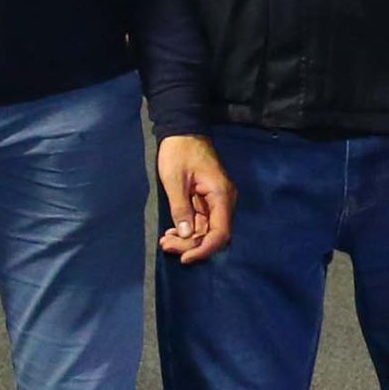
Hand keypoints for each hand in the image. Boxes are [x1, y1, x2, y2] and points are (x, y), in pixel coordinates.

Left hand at [156, 135, 236, 263]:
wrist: (183, 131)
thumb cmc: (179, 152)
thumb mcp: (175, 180)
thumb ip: (181, 208)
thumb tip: (187, 235)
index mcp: (220, 195)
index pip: (221, 232)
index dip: (204, 248)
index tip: (184, 258)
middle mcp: (223, 200)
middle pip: (214, 234)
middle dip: (191, 245)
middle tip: (165, 244)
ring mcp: (217, 201)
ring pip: (207, 230)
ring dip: (188, 240)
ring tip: (165, 240)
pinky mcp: (208, 200)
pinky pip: (202, 222)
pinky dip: (188, 231)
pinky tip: (172, 232)